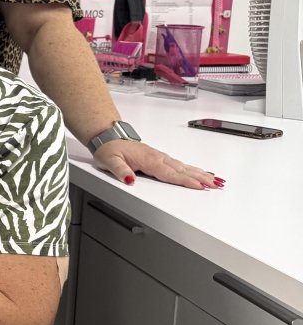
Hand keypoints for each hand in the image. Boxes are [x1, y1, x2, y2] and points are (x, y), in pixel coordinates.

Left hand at [93, 139, 222, 189]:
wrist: (108, 137)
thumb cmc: (109, 149)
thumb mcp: (109, 160)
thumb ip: (120, 170)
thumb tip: (129, 180)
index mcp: (147, 159)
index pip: (169, 173)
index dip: (185, 180)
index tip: (199, 186)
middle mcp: (157, 157)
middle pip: (182, 170)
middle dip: (200, 178)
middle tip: (216, 185)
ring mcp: (160, 157)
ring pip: (184, 167)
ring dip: (201, 173)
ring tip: (216, 181)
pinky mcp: (161, 158)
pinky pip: (180, 165)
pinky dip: (194, 169)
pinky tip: (203, 173)